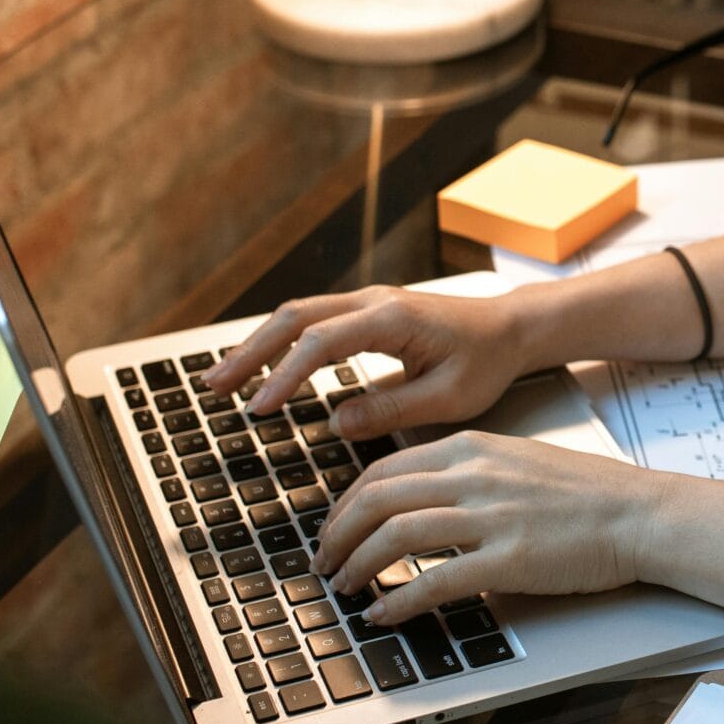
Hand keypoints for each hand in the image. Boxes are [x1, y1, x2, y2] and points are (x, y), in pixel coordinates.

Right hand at [201, 285, 532, 441]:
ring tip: (220, 380)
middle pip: (295, 318)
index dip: (284, 375)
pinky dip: (279, 343)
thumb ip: (393, 410)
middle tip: (213, 388)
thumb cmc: (487, 362)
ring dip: (257, 346)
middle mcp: (374, 301)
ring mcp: (367, 302)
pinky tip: (259, 368)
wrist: (511, 329)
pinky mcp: (366, 312)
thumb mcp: (450, 398)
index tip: (258, 408)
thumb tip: (336, 423)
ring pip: (297, 315)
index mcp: (393, 318)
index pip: (321, 342)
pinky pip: (313, 321)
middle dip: (250, 352)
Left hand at [311, 430, 672, 621]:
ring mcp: (491, 515)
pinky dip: (398, 600)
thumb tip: (418, 499)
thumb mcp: (516, 462)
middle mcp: (475, 474)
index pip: (384, 470)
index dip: (346, 505)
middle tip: (326, 563)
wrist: (641, 514)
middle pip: (378, 499)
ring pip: (395, 536)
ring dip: (358, 566)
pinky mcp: (510, 558)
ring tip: (345, 589)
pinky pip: (435, 580)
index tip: (335, 529)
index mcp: (472, 448)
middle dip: (339, 535)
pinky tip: (383, 613)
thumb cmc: (587, 495)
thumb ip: (467, 472)